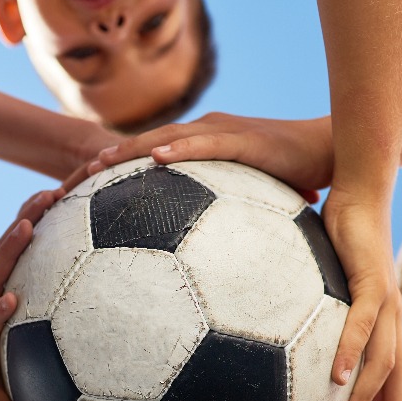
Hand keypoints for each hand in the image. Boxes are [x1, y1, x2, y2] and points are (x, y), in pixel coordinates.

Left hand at [88, 112, 333, 203]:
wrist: (329, 150)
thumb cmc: (291, 176)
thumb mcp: (248, 202)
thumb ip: (222, 223)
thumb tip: (205, 266)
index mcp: (200, 148)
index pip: (147, 158)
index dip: (112, 172)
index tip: (78, 192)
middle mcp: (204, 134)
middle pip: (144, 146)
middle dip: (106, 161)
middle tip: (72, 180)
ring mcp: (222, 134)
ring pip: (166, 140)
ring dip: (130, 151)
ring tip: (97, 164)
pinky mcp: (244, 141)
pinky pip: (206, 145)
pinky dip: (179, 152)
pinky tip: (155, 160)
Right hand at [320, 187, 401, 400]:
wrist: (361, 188)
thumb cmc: (342, 229)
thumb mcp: (329, 277)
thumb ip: (318, 304)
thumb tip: (290, 323)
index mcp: (384, 315)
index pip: (391, 367)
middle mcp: (391, 313)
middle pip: (393, 374)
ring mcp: (385, 299)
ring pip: (381, 359)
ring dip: (366, 395)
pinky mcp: (372, 281)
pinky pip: (361, 325)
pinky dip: (349, 352)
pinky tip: (335, 376)